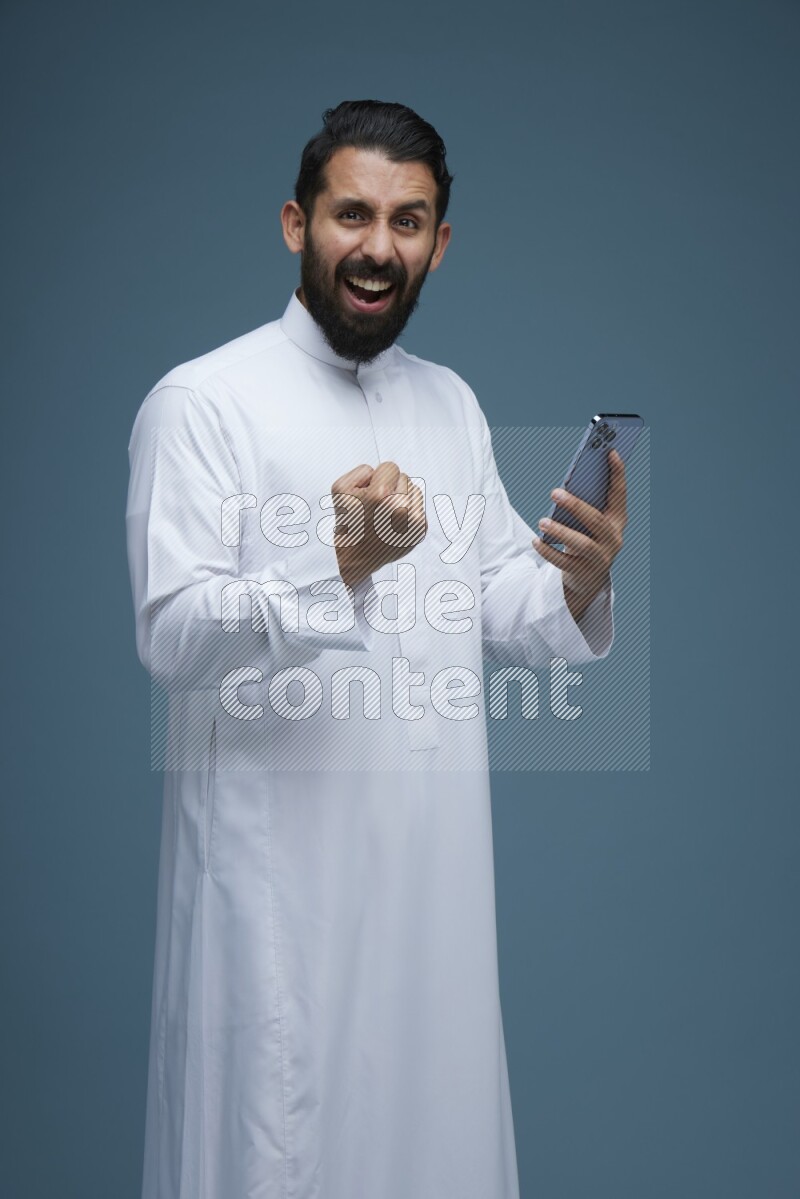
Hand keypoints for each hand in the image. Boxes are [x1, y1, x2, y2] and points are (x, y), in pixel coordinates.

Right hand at [331, 461, 426, 588]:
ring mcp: (413, 521)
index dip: (377, 478)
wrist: (356, 557)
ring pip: (414, 490)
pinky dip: (408, 511)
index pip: (390, 467)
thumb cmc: (349, 523)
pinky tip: (394, 522)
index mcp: (379, 496)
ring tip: (386, 513)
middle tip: (377, 506)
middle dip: (391, 487)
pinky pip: (419, 506)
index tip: (370, 493)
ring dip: (402, 497)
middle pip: (404, 477)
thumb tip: (383, 473)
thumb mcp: (340, 488)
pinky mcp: (421, 530)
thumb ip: (363, 471)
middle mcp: (400, 509)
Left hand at [532, 449, 626, 623]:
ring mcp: (600, 558)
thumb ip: (585, 505)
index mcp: (617, 520)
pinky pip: (564, 562)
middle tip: (554, 492)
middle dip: (576, 505)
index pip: (620, 494)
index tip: (611, 452)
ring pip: (581, 544)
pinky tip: (536, 541)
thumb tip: (566, 487)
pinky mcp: (583, 572)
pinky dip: (548, 551)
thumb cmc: (586, 538)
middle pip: (596, 520)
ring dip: (560, 531)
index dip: (618, 474)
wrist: (587, 578)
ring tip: (542, 521)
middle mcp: (613, 539)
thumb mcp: (590, 522)